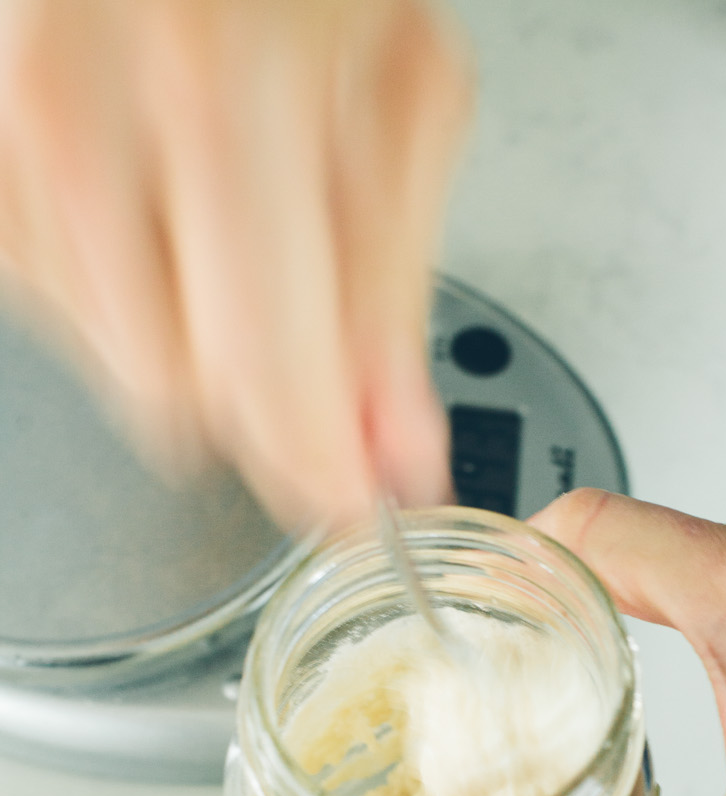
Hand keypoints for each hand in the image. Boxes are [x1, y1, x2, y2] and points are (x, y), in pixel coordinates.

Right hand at [0, 0, 470, 525]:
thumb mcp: (397, 80)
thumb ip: (392, 288)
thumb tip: (394, 452)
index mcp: (221, 84)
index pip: (263, 381)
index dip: (318, 465)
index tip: (355, 495)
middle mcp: (77, 110)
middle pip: (178, 395)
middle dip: (259, 384)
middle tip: (299, 302)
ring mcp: (2, 133)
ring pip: (109, 358)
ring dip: (186, 326)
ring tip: (223, 203)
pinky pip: (50, 298)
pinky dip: (116, 282)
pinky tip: (152, 193)